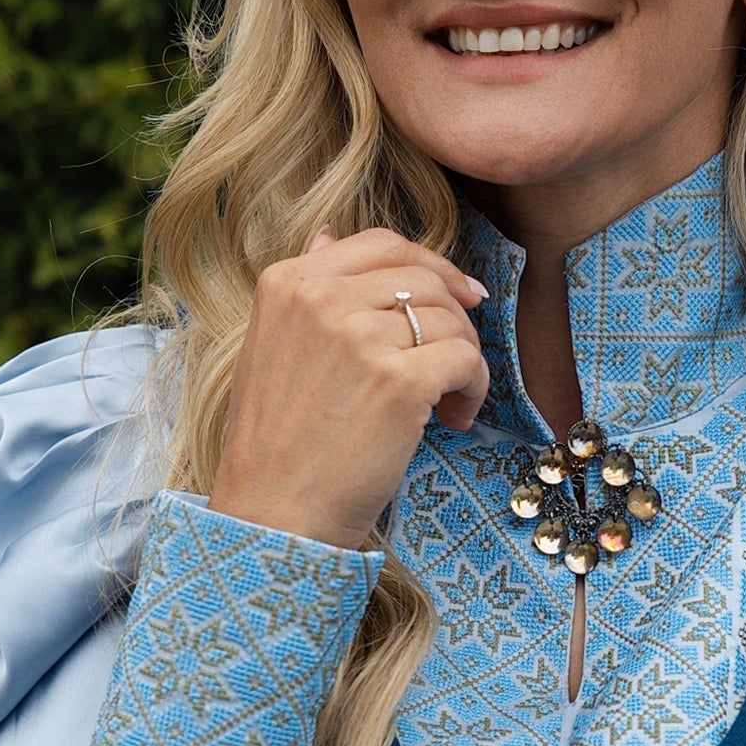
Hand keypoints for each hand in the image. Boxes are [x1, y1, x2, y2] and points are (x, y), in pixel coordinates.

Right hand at [209, 227, 490, 545]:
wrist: (273, 511)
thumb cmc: (278, 442)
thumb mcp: (272, 346)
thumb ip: (307, 289)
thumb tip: (329, 234)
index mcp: (289, 282)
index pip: (381, 244)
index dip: (430, 265)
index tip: (457, 295)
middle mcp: (320, 298)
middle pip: (423, 277)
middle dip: (454, 315)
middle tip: (457, 359)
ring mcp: (360, 336)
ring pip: (450, 318)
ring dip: (465, 360)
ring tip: (448, 402)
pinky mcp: (399, 381)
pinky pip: (466, 359)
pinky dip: (474, 387)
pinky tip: (453, 418)